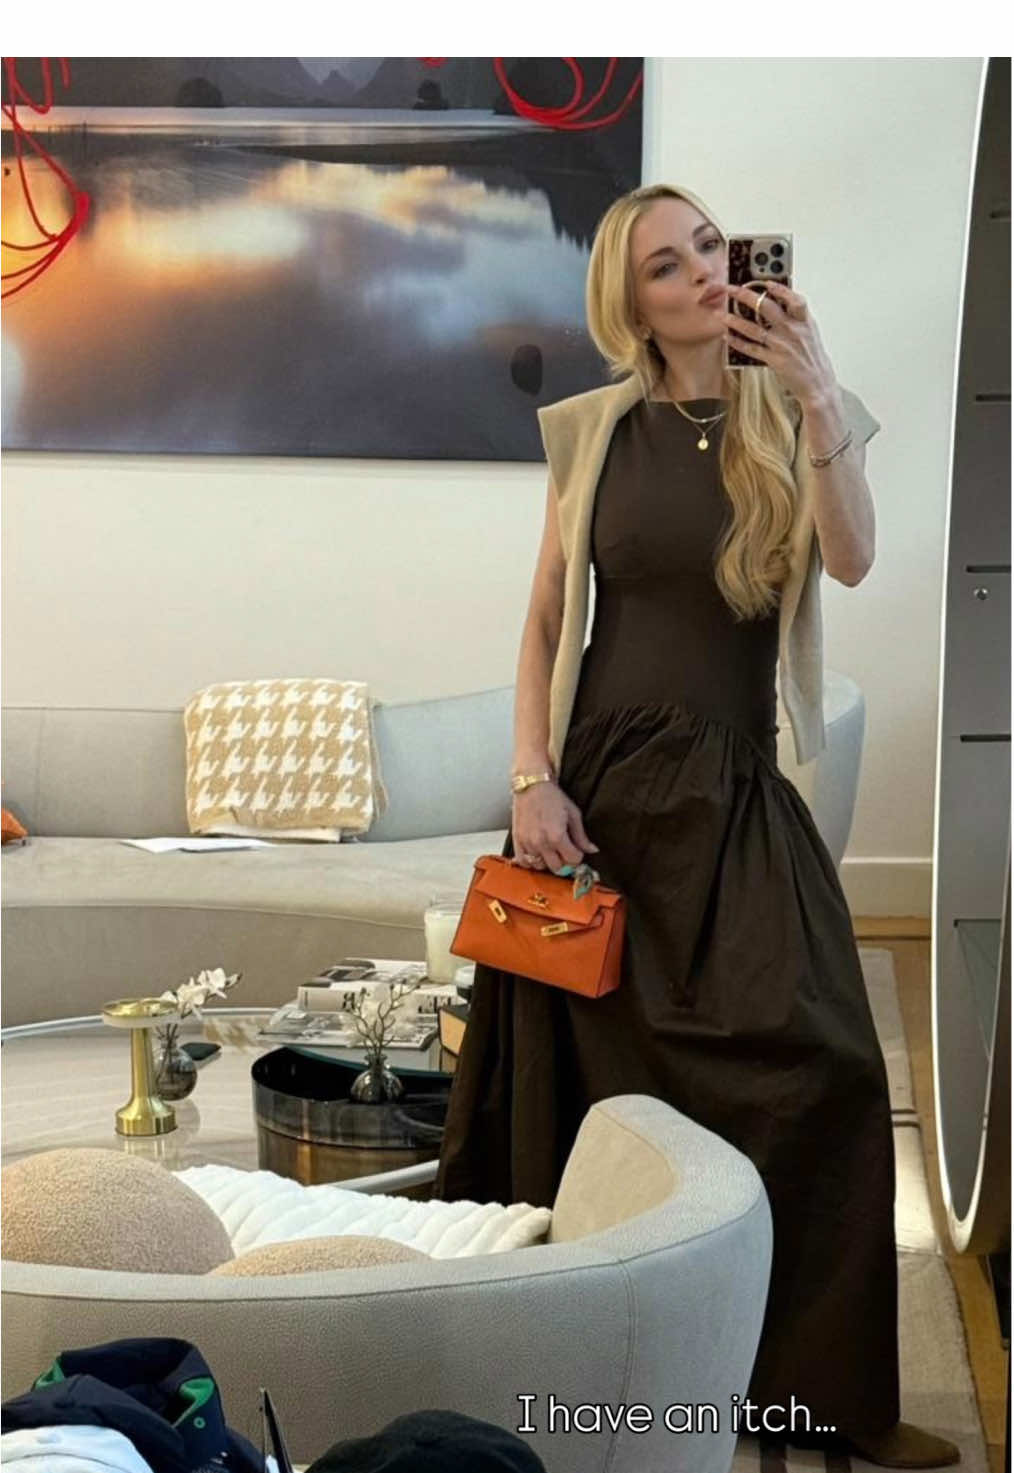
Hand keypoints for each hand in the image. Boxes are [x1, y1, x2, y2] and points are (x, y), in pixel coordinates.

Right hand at [512, 781, 599, 873]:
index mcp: (557, 836)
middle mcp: (541, 843)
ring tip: (550, 851)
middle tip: (565, 853)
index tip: (576, 851)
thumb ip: (582, 836)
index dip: (577, 857)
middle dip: (564, 862)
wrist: (532, 785)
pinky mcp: (517, 840)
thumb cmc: (552, 797)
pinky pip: (523, 862)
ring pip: (540, 866)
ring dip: (547, 861)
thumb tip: (592, 850)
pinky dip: (530, 862)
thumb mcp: (573, 814)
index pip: (573, 860)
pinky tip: (537, 854)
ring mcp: (527, 843)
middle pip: (557, 868)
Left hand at [723, 281, 835, 406]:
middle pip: (766, 308)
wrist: (818, 383)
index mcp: (805, 321)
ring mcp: (782, 346)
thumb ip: (796, 317)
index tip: (766, 282)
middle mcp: (793, 331)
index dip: (781, 290)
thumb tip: (779, 300)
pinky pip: (751, 349)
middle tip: (731, 289)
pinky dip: (738, 342)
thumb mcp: (810, 332)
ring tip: (720, 314)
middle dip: (746, 296)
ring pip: (753, 329)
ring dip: (734, 320)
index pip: (795, 300)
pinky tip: (727, 336)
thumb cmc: (813, 357)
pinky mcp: (774, 360)